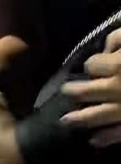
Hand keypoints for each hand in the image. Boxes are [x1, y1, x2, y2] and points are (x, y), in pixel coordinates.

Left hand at [62, 28, 120, 146]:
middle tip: (65, 91)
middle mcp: (119, 89)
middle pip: (88, 92)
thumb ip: (117, 39)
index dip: (91, 64)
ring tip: (65, 121)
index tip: (93, 65)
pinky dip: (106, 138)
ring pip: (98, 116)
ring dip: (81, 119)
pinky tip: (94, 141)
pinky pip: (120, 134)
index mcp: (118, 66)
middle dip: (75, 92)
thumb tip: (105, 49)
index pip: (92, 65)